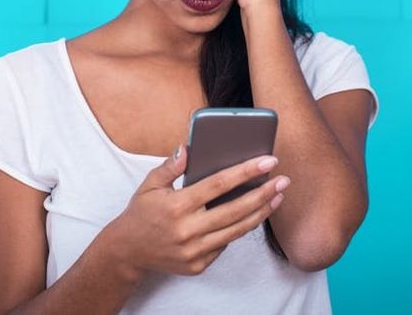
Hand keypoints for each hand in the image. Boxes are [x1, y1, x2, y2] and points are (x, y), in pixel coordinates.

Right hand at [107, 143, 289, 279]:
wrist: (127, 252)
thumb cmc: (141, 213)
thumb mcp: (150, 185)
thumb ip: (171, 166)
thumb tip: (188, 146)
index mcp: (177, 206)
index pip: (218, 185)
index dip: (245, 171)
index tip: (267, 161)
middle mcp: (187, 230)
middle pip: (235, 210)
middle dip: (264, 193)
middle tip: (284, 180)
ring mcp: (194, 251)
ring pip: (237, 230)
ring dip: (261, 212)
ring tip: (277, 197)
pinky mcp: (198, 265)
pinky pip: (225, 244)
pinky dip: (240, 229)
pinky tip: (253, 214)